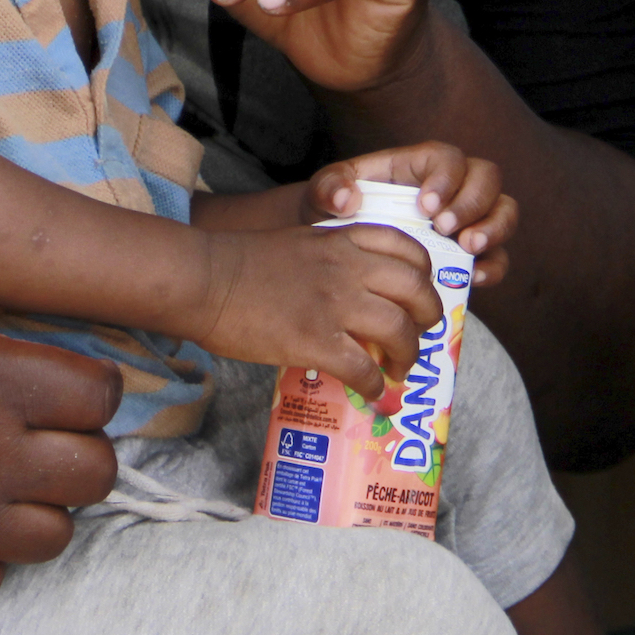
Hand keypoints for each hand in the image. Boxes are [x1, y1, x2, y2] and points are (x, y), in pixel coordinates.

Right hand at [196, 220, 440, 396]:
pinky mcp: (315, 340)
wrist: (205, 279)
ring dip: (408, 356)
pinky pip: (363, 368)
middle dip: (429, 318)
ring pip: (399, 330)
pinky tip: (370, 394)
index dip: (424, 276)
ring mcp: (334, 304)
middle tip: (420, 336)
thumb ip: (332, 260)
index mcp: (343, 240)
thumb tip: (350, 296)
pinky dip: (375, 386)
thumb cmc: (241, 263)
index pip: (407, 248)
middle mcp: (347, 267)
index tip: (419, 296)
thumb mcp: (299, 243)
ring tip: (399, 370)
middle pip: (416, 290)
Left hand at [307, 141, 517, 288]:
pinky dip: (494, 265)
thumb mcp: (324, 194)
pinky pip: (500, 256)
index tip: (426, 205)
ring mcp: (467, 220)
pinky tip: (474, 278)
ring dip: (493, 228)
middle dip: (473, 202)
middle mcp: (452, 187)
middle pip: (487, 177)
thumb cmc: (337, 213)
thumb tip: (347, 199)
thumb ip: (328, 187)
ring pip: (504, 211)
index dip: (446, 177)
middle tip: (446, 229)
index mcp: (418, 165)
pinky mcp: (472, 255)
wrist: (340, 253)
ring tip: (468, 249)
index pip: (448, 157)